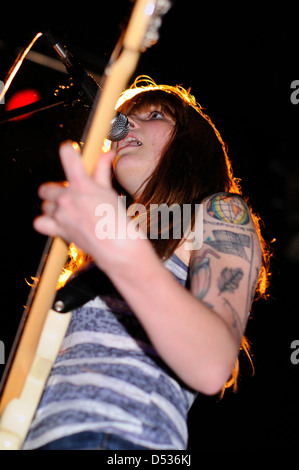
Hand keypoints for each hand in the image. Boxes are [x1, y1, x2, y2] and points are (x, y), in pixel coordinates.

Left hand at [33, 142, 132, 271]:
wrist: (116, 245)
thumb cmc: (115, 219)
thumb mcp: (109, 190)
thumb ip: (102, 170)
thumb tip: (107, 154)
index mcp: (81, 184)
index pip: (67, 155)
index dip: (69, 151)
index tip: (70, 151)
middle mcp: (67, 198)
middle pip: (47, 188)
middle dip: (57, 191)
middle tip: (72, 196)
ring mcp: (60, 214)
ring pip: (45, 205)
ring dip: (54, 207)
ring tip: (69, 212)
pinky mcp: (58, 229)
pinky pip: (40, 222)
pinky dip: (46, 221)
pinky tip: (58, 222)